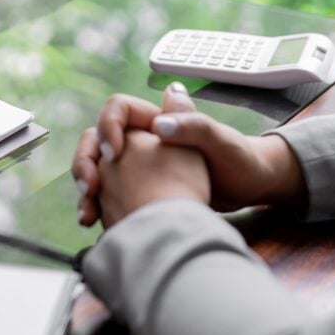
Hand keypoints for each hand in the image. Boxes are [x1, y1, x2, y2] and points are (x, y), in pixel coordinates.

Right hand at [73, 83, 306, 225]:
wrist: (249, 191)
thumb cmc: (240, 159)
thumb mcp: (220, 141)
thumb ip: (192, 127)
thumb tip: (158, 125)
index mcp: (156, 120)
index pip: (117, 111)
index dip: (108, 127)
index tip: (114, 153)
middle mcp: (141, 140)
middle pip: (96, 142)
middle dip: (85, 163)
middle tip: (90, 187)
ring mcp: (136, 167)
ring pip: (97, 171)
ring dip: (86, 189)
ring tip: (88, 212)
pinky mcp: (138, 191)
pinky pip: (106, 195)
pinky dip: (97, 208)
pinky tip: (96, 223)